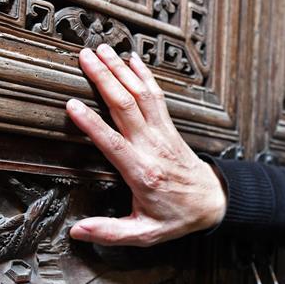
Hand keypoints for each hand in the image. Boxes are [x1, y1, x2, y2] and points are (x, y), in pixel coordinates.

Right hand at [65, 44, 226, 245]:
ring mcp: (162, 134)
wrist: (212, 203)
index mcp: (142, 173)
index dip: (92, 124)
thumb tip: (77, 232)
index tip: (72, 105)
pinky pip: (156, 96)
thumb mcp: (144, 234)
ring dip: (120, 70)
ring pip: (140, 95)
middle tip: (83, 57)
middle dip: (104, 79)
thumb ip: (110, 232)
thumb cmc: (176, 217)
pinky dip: (144, 75)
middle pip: (125, 106)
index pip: (112, 143)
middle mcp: (152, 147)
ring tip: (101, 50)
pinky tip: (131, 58)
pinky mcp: (169, 127)